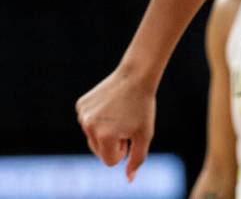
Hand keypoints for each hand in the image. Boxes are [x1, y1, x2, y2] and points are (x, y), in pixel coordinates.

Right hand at [76, 65, 156, 181]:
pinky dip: (99, 117)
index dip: (123, 151)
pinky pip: (88, 121)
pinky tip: (110, 105)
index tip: (130, 134)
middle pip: (99, 151)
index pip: (110, 162)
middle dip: (113, 142)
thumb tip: (129, 180)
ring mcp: (82, 115)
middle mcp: (89, 126)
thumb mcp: (145, 135)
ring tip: (119, 113)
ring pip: (93, 136)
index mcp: (105, 136)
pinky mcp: (80, 105)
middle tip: (126, 122)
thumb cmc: (143, 107)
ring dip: (106, 130)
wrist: (136, 76)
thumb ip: (137, 159)